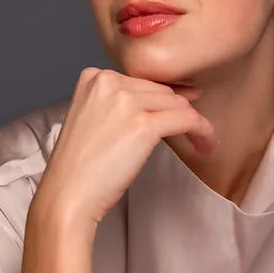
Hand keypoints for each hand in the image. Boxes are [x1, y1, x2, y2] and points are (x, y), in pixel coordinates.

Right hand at [33, 67, 214, 226]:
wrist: (67, 195)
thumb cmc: (79, 168)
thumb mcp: (92, 120)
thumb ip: (118, 104)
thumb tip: (165, 98)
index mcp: (94, 77)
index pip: (141, 81)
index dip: (163, 99)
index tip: (179, 109)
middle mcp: (109, 82)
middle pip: (161, 91)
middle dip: (179, 111)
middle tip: (194, 129)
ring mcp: (126, 102)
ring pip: (177, 104)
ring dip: (194, 122)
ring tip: (201, 140)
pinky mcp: (143, 125)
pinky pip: (188, 120)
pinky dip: (202, 131)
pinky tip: (205, 144)